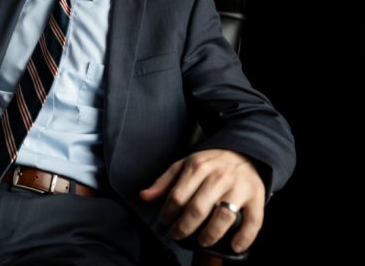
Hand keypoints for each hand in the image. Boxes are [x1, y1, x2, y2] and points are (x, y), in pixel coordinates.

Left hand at [139, 149, 264, 253]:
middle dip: (184, 227)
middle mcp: (219, 176)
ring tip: (201, 241)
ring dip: (210, 235)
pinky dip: (244, 237)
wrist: (244, 153)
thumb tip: (144, 196)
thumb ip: (164, 182)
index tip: (165, 222)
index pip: (178, 196)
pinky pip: (253, 221)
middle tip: (178, 235)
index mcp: (198, 166)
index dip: (168, 213)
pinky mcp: (257, 196)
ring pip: (223, 217)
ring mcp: (239, 187)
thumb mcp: (184, 165)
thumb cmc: (210, 163)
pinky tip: (234, 246)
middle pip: (198, 208)